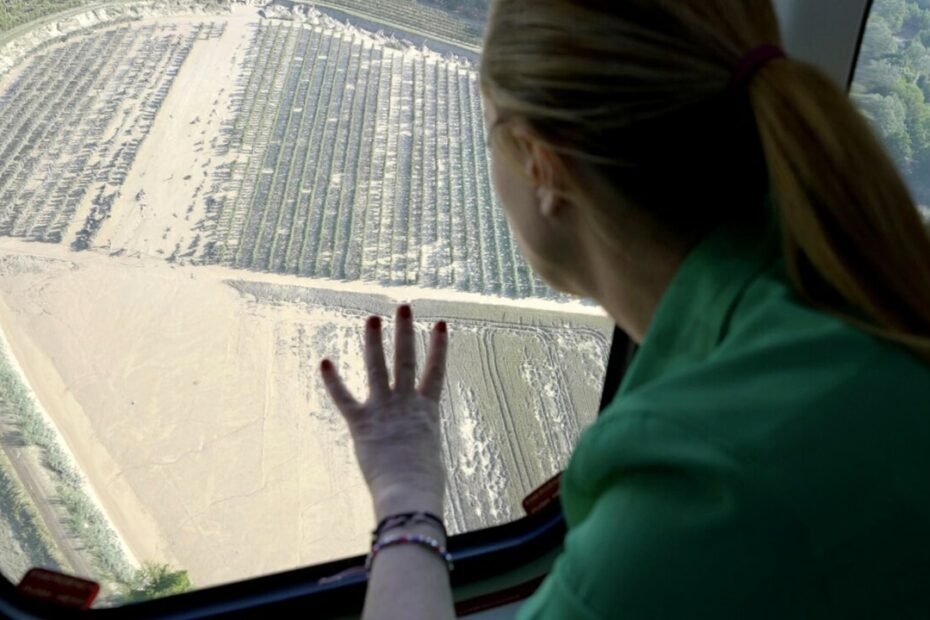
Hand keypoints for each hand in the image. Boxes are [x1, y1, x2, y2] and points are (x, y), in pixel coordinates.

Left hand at [321, 305, 448, 518]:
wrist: (409, 494)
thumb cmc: (424, 487)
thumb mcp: (428, 460)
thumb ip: (420, 450)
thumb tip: (418, 464)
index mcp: (428, 412)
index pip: (437, 371)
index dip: (439, 347)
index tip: (441, 324)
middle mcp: (407, 404)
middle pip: (407, 360)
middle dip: (405, 332)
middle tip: (403, 307)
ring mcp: (383, 410)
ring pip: (378, 368)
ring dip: (374, 342)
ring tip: (372, 317)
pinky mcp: (361, 424)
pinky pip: (344, 399)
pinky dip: (333, 382)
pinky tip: (325, 362)